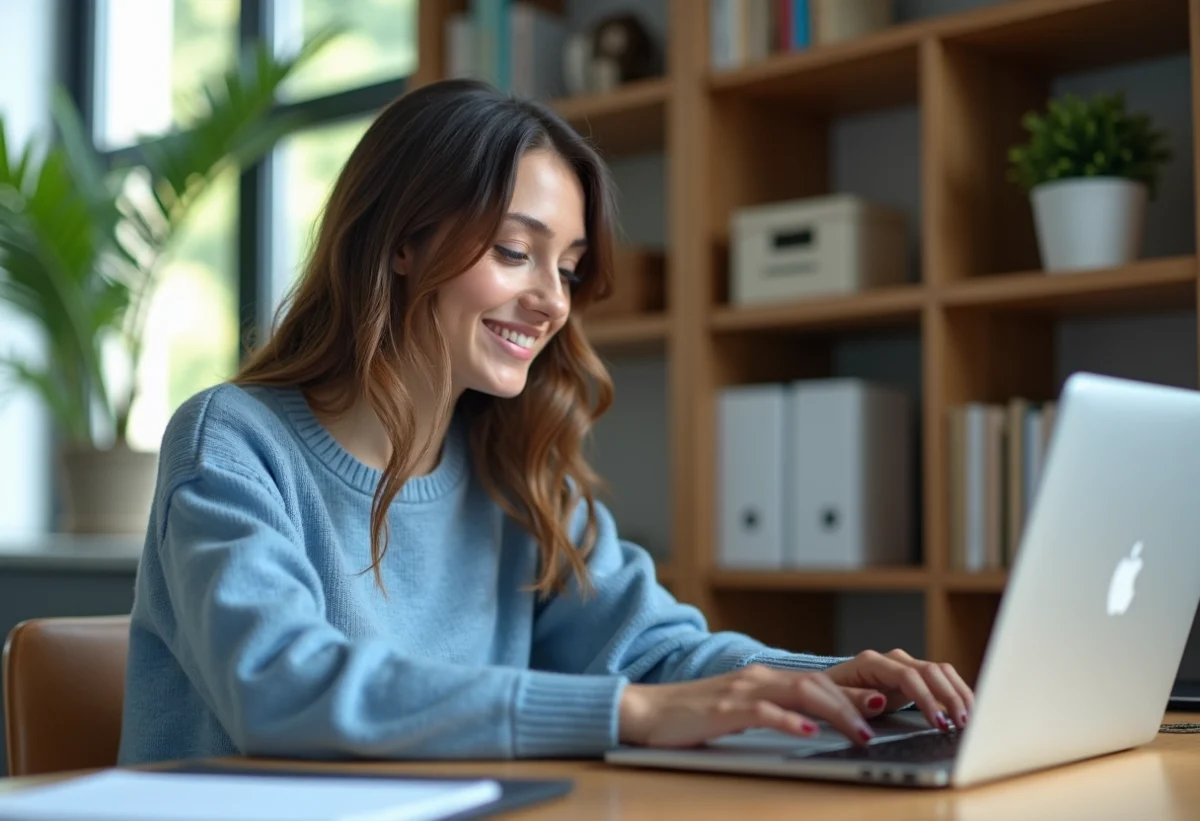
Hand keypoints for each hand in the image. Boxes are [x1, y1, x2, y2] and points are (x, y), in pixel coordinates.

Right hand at [618, 663, 892, 748]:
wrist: (644, 711)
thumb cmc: (692, 717)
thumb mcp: (740, 712)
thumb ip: (773, 712)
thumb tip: (811, 725)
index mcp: (764, 680)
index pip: (818, 682)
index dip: (853, 693)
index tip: (883, 705)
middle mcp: (757, 679)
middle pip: (817, 684)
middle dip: (853, 704)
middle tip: (881, 723)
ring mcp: (740, 692)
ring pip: (799, 693)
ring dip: (835, 713)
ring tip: (859, 733)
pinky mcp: (723, 709)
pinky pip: (762, 712)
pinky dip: (789, 720)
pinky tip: (807, 731)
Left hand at [823, 648, 974, 731]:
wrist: (829, 686)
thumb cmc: (829, 694)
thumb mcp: (832, 699)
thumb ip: (853, 700)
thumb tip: (879, 700)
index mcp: (871, 662)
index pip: (907, 676)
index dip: (926, 698)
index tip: (939, 722)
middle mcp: (892, 660)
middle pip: (930, 671)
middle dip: (949, 697)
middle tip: (962, 724)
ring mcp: (905, 666)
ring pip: (941, 672)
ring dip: (958, 694)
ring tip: (968, 720)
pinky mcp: (914, 676)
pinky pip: (941, 679)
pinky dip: (955, 693)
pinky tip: (964, 711)